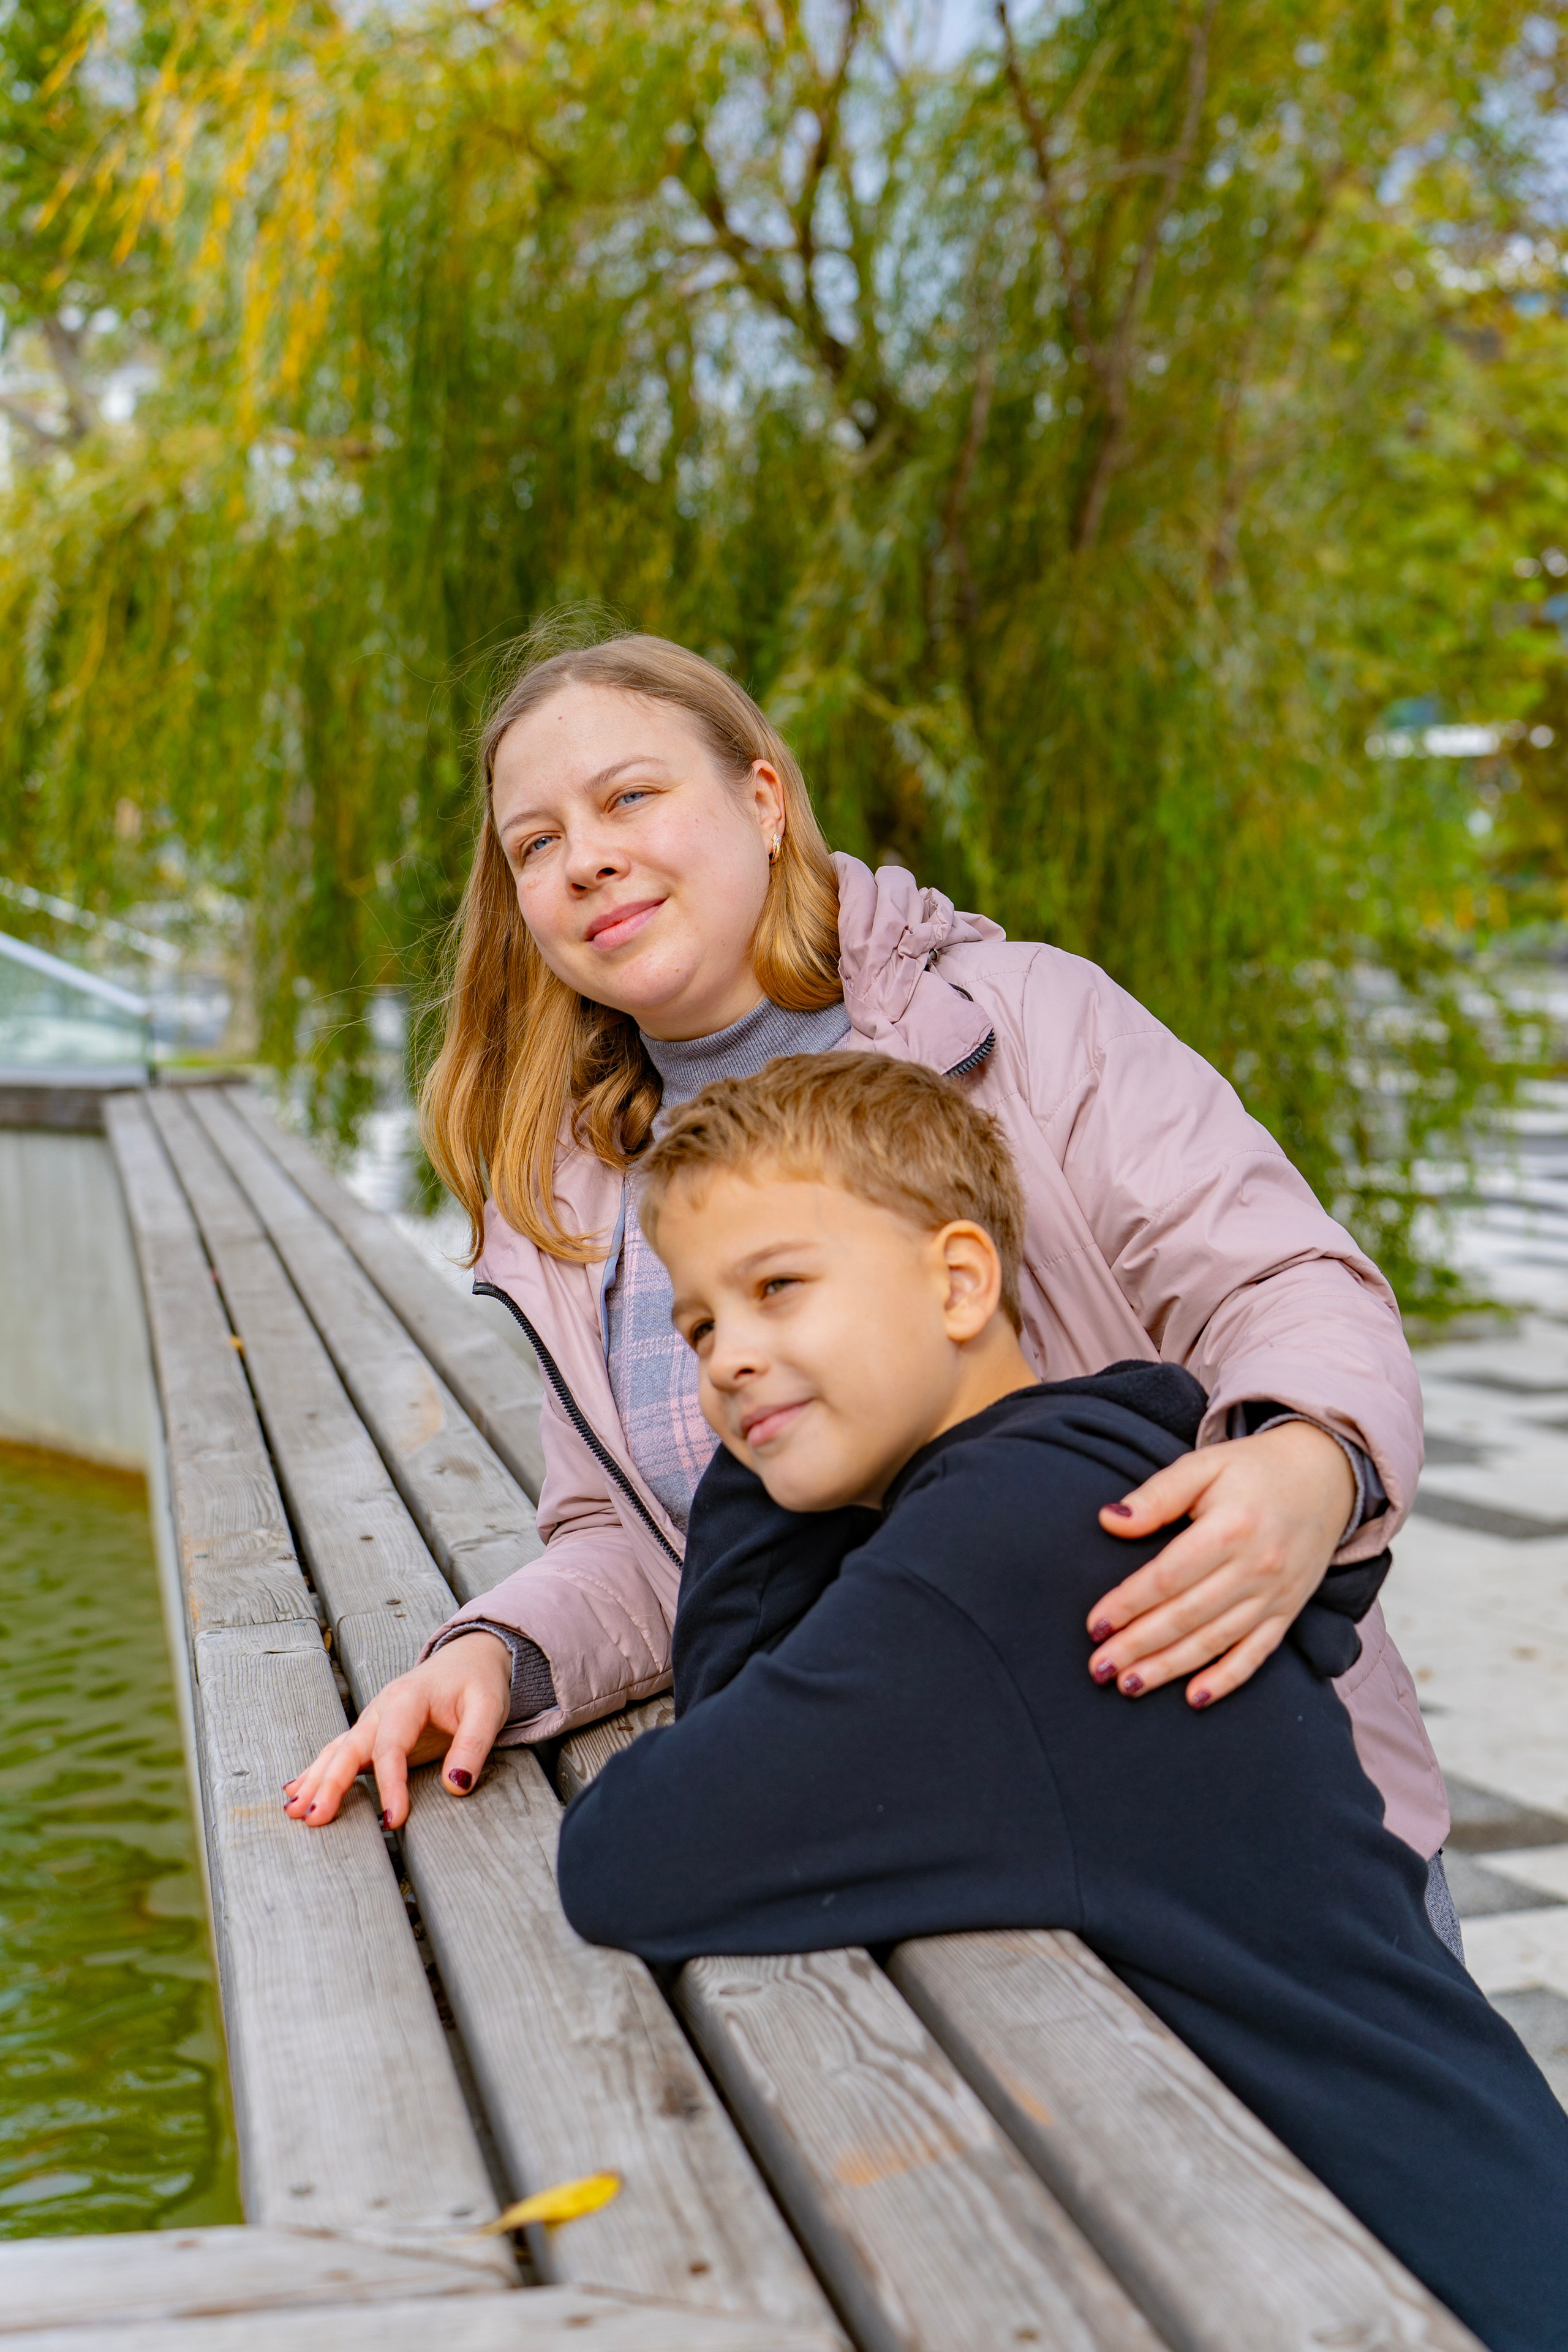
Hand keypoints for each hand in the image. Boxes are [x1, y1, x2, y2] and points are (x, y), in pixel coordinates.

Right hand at [282, 1632, 512, 1829]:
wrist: (468, 1657)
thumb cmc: (477, 1683)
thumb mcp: (488, 1709)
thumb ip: (473, 1746)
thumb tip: (456, 1786)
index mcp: (408, 1699)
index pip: (392, 1747)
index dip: (390, 1785)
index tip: (393, 1820)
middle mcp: (381, 1708)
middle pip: (350, 1748)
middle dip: (330, 1784)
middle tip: (315, 1819)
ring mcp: (372, 1719)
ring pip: (337, 1751)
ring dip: (315, 1780)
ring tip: (294, 1810)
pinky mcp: (372, 1731)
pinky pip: (339, 1751)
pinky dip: (317, 1771)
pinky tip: (297, 1790)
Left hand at [1085, 1421, 1355, 1709]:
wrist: (1327, 1475)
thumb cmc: (1254, 1469)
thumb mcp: (1204, 1465)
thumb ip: (1157, 1495)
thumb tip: (1109, 1520)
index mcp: (1230, 1527)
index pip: (1168, 1576)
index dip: (1128, 1603)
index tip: (1094, 1625)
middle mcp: (1256, 1567)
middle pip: (1187, 1616)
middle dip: (1139, 1645)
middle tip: (1100, 1667)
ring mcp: (1275, 1594)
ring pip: (1215, 1641)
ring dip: (1170, 1668)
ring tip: (1129, 1685)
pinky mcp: (1289, 1611)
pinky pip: (1257, 1653)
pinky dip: (1227, 1679)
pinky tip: (1195, 1698)